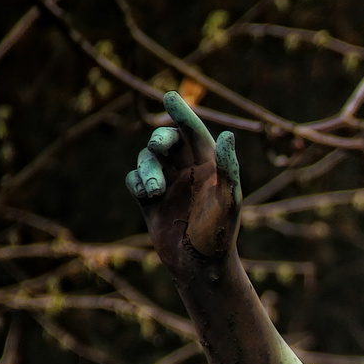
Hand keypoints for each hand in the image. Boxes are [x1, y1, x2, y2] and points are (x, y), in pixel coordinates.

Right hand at [125, 93, 242, 281]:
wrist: (201, 267)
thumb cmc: (220, 234)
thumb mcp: (228, 200)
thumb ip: (228, 168)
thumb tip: (228, 135)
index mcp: (211, 168)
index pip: (194, 133)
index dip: (182, 114)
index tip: (168, 96)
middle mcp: (189, 173)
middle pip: (166, 141)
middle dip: (159, 141)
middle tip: (159, 148)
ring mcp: (169, 186)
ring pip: (147, 160)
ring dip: (147, 169)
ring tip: (154, 191)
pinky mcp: (151, 202)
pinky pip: (134, 179)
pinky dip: (136, 183)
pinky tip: (146, 197)